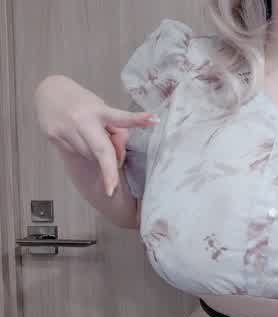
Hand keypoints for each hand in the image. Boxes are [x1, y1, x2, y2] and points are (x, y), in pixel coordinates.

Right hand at [35, 75, 158, 195]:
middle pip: (101, 149)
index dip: (137, 119)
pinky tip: (79, 138)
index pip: (121, 118)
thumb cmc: (84, 105)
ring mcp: (67, 130)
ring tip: (91, 137)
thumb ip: (115, 131)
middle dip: (108, 171)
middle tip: (112, 189)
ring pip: (89, 155)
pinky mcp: (54, 136)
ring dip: (96, 154)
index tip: (153, 119)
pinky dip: (83, 151)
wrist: (50, 92)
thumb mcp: (103, 111)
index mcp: (99, 111)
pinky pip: (76, 153)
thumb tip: (116, 158)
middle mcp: (82, 121)